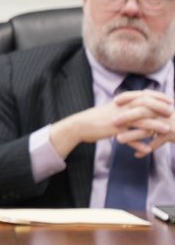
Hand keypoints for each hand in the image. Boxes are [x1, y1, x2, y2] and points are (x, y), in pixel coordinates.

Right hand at [49, 90, 173, 157]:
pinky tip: (147, 149)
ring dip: (155, 125)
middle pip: (144, 104)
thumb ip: (126, 107)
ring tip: (166, 130)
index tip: (170, 100)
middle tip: (172, 112)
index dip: (158, 96)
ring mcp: (118, 119)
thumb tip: (139, 105)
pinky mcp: (113, 130)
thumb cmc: (98, 118)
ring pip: (140, 120)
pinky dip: (139, 143)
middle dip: (160, 108)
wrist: (80, 125)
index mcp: (122, 102)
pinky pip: (129, 137)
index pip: (143, 95)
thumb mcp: (113, 109)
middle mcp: (121, 108)